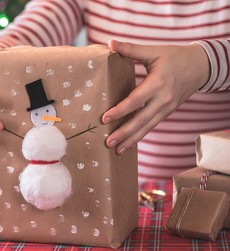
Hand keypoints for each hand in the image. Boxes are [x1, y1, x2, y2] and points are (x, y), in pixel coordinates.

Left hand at [102, 40, 209, 154]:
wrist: (201, 66)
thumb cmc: (174, 57)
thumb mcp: (153, 51)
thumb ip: (131, 49)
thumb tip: (110, 42)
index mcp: (158, 82)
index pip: (135, 100)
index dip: (120, 110)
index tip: (105, 118)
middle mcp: (163, 99)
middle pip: (141, 120)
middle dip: (124, 133)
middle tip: (108, 142)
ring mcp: (167, 108)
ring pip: (147, 127)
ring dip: (132, 140)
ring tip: (117, 151)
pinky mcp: (167, 112)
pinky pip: (152, 126)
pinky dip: (140, 136)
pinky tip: (129, 144)